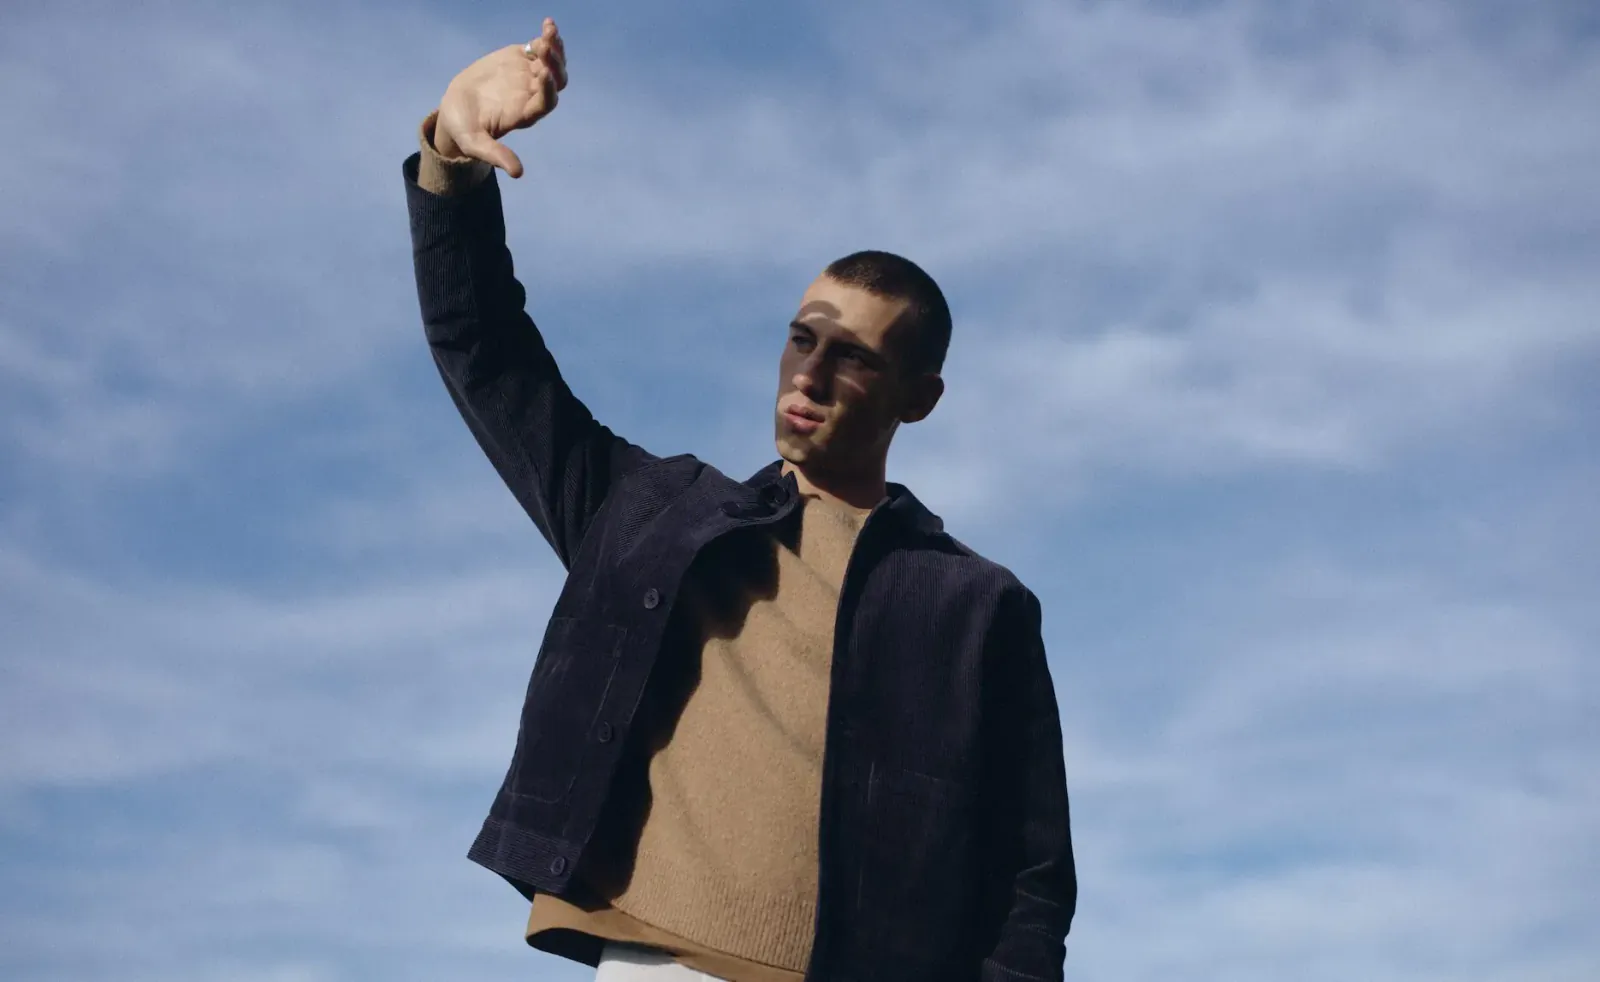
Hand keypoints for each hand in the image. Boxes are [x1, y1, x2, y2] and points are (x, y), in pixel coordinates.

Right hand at [434, 17, 567, 177]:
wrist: (456, 108)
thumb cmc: (465, 130)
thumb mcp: (475, 144)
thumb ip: (495, 155)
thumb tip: (518, 173)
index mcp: (526, 114)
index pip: (546, 103)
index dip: (548, 89)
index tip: (543, 73)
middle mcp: (533, 95)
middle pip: (554, 80)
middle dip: (553, 64)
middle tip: (544, 47)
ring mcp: (529, 75)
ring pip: (552, 61)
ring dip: (554, 47)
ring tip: (549, 30)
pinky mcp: (522, 59)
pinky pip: (540, 47)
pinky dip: (547, 36)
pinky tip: (548, 23)